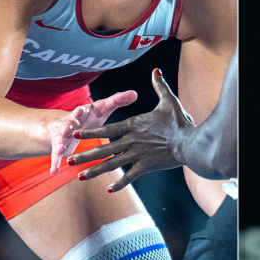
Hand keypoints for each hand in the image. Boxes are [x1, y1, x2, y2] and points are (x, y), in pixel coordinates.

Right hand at [48, 90, 137, 173]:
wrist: (62, 125)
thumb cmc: (89, 116)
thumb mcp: (101, 109)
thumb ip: (117, 101)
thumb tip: (135, 93)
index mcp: (83, 112)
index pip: (84, 110)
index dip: (82, 111)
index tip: (80, 111)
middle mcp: (71, 121)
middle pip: (70, 122)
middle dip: (68, 125)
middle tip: (68, 128)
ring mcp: (63, 134)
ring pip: (61, 138)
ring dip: (60, 143)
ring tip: (60, 149)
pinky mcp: (59, 146)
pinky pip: (55, 156)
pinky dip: (55, 162)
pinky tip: (54, 171)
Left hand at [68, 69, 194, 191]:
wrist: (190, 143)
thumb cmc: (180, 122)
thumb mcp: (169, 101)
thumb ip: (160, 86)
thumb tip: (156, 70)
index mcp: (134, 125)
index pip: (107, 129)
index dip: (90, 132)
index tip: (75, 134)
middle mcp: (131, 141)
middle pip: (104, 149)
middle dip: (85, 155)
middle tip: (69, 160)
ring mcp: (137, 155)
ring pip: (111, 164)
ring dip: (95, 171)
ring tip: (79, 177)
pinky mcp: (146, 166)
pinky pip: (129, 176)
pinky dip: (119, 183)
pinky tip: (109, 189)